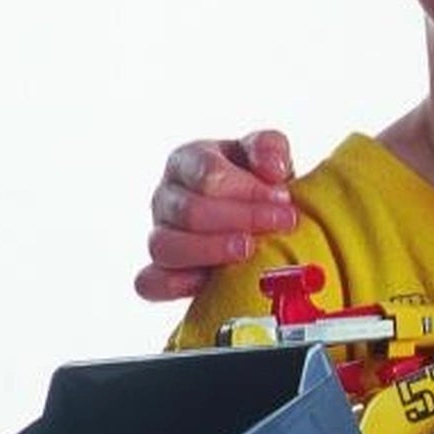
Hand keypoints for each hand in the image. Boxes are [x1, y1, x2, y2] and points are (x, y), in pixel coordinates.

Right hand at [134, 130, 301, 302]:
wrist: (259, 219)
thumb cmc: (258, 183)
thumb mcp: (268, 156)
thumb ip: (268, 148)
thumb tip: (272, 168)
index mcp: (187, 161)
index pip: (207, 172)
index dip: (247, 188)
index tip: (283, 200)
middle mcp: (167, 197)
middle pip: (189, 210)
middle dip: (240, 218)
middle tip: (280, 224)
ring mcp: (160, 235)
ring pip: (164, 246)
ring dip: (211, 250)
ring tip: (249, 251)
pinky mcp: (161, 272)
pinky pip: (150, 283)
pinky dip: (175, 285)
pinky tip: (209, 282)